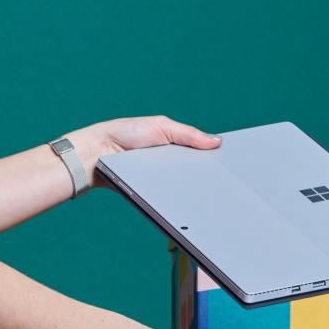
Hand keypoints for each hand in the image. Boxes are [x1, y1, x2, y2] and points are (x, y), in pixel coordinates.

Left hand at [67, 115, 220, 190]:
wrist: (96, 152)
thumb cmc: (124, 133)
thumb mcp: (161, 127)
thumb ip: (189, 134)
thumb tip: (217, 141)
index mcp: (172, 147)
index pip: (198, 157)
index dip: (213, 162)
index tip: (231, 167)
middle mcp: (166, 166)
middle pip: (192, 175)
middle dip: (206, 179)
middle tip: (224, 184)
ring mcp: (156, 182)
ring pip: (180, 190)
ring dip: (193, 191)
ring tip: (210, 194)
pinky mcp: (146, 195)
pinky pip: (164, 200)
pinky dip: (174, 201)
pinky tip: (187, 202)